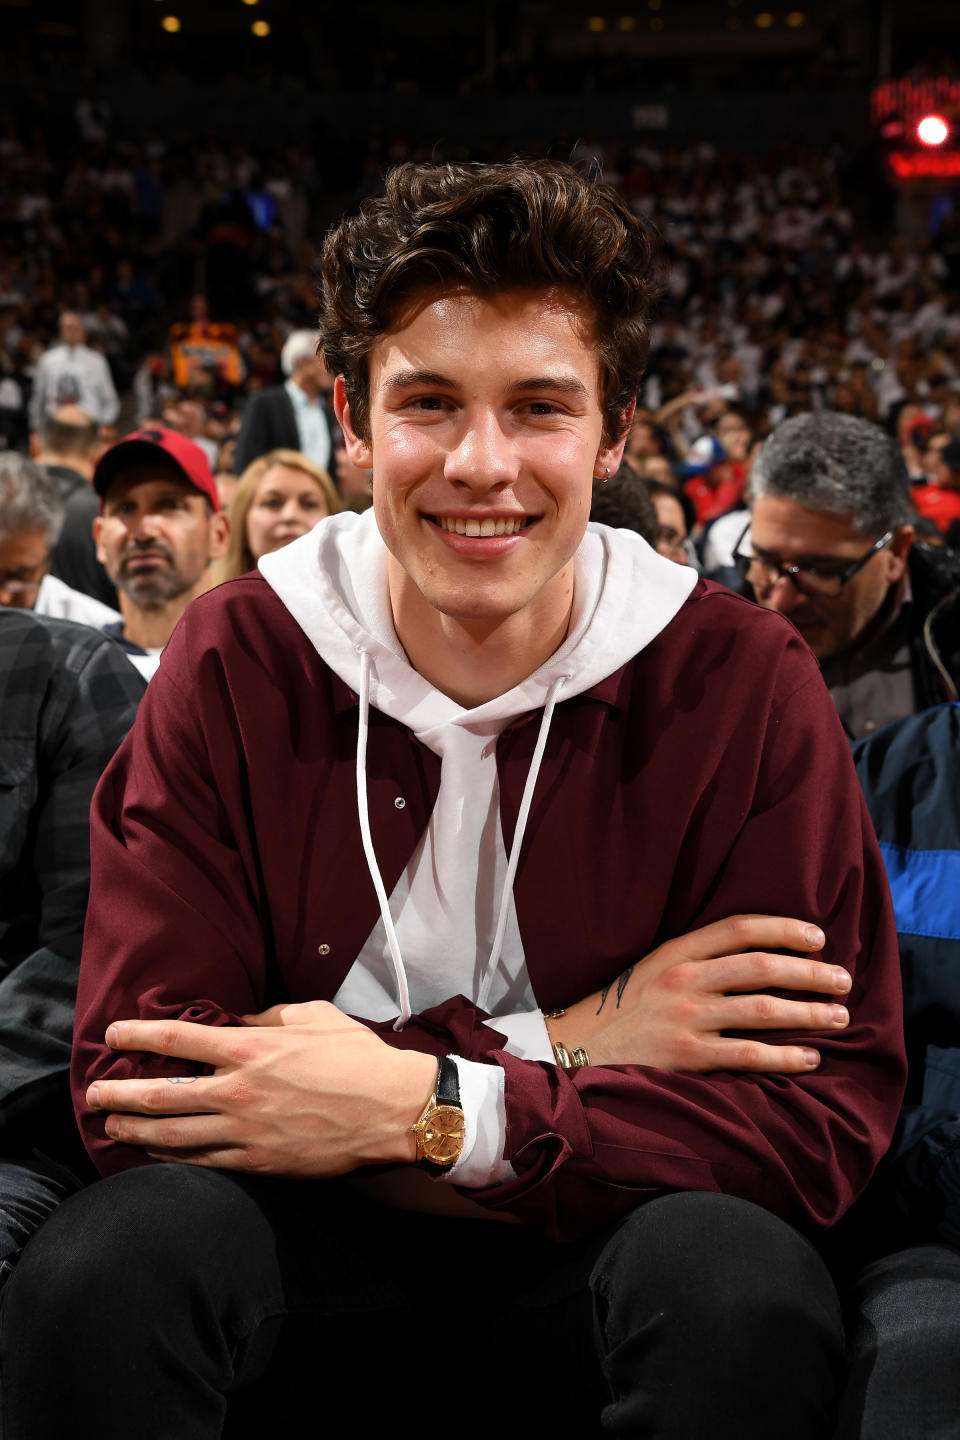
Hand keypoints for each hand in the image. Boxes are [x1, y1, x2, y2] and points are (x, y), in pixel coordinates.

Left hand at [86, 1001, 437, 1176]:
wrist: (393, 1109)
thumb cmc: (357, 1057)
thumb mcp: (313, 1016)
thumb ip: (269, 1016)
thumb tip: (241, 1021)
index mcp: (250, 1047)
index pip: (175, 1040)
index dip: (135, 1036)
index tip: (111, 1036)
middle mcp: (238, 1090)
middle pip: (158, 1095)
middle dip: (117, 1095)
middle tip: (92, 1094)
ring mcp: (245, 1131)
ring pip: (171, 1136)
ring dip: (133, 1132)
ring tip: (111, 1128)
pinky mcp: (258, 1163)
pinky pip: (203, 1163)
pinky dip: (172, 1160)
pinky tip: (156, 1156)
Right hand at [546, 915, 850, 1073]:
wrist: (576, 1049)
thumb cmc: (622, 1010)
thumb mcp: (652, 968)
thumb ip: (696, 960)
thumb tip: (757, 956)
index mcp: (676, 951)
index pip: (740, 928)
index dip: (784, 929)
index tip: (818, 937)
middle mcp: (683, 979)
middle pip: (761, 967)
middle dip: (810, 972)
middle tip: (844, 979)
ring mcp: (686, 1018)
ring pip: (762, 1009)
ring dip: (808, 1012)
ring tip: (839, 1016)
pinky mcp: (687, 1056)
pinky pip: (748, 1055)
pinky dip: (785, 1055)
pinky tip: (810, 1056)